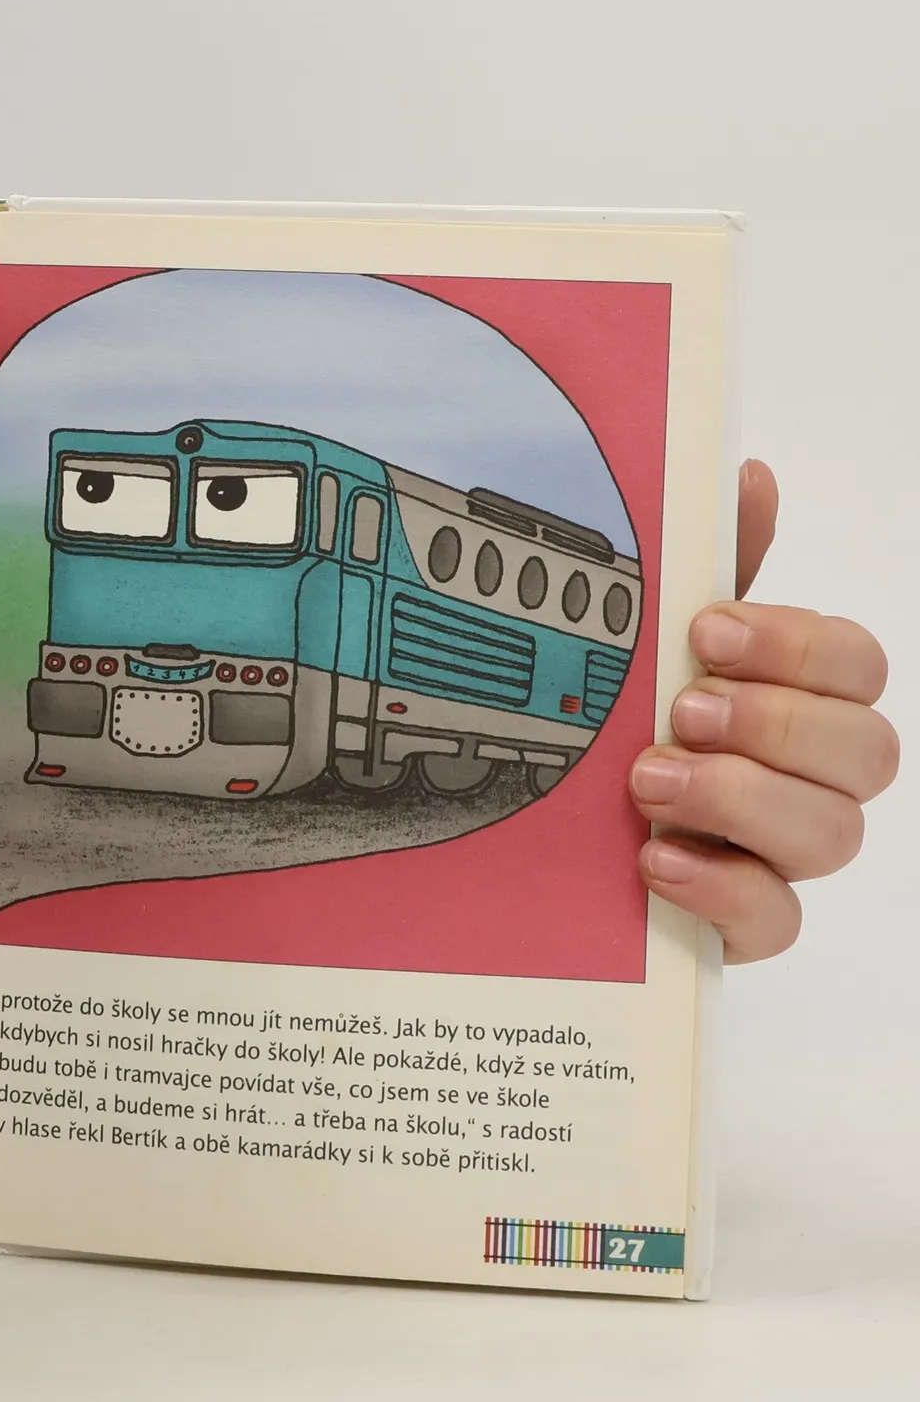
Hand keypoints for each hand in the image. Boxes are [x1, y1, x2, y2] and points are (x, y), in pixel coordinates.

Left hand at [634, 460, 897, 962]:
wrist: (533, 840)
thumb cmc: (615, 729)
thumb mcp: (643, 648)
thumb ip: (703, 572)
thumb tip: (747, 477)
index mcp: (794, 701)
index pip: (856, 665)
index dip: (798, 645)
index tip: (710, 631)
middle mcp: (802, 778)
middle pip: (868, 750)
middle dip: (776, 722)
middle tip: (683, 709)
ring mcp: (777, 856)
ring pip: (834, 834)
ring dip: (743, 798)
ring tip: (650, 781)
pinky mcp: (740, 924)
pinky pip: (777, 921)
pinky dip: (724, 888)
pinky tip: (657, 860)